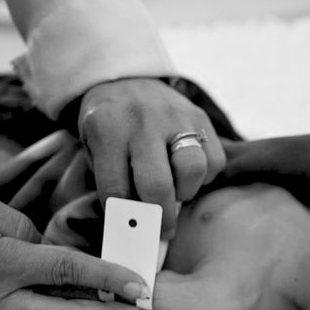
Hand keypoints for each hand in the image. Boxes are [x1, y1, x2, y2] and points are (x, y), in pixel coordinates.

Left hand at [78, 78, 225, 237]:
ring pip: (193, 169)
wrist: (124, 81)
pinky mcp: (200, 115)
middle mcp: (142, 120)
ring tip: (176, 192)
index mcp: (107, 128)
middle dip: (161, 216)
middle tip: (162, 227)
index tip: (133, 227)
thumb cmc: (108, 128)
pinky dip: (205, 176)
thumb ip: (111, 182)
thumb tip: (136, 226)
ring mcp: (175, 115)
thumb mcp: (94, 149)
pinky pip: (214, 159)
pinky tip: (187, 173)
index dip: (125, 216)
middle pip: (157, 185)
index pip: (116, 188)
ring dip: (186, 192)